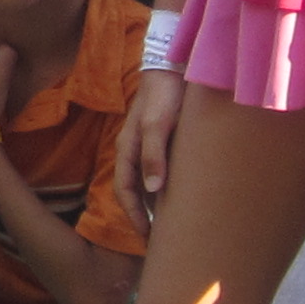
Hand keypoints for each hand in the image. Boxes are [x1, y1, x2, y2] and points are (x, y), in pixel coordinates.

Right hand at [121, 65, 185, 228]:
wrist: (174, 65)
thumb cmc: (166, 94)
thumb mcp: (159, 124)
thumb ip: (155, 154)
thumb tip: (153, 189)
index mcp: (127, 149)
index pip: (125, 191)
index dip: (134, 216)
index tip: (147, 237)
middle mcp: (134, 151)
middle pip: (134, 190)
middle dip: (143, 215)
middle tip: (159, 238)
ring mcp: (147, 146)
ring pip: (146, 181)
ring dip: (154, 203)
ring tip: (170, 223)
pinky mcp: (162, 140)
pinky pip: (159, 170)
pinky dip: (165, 187)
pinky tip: (179, 194)